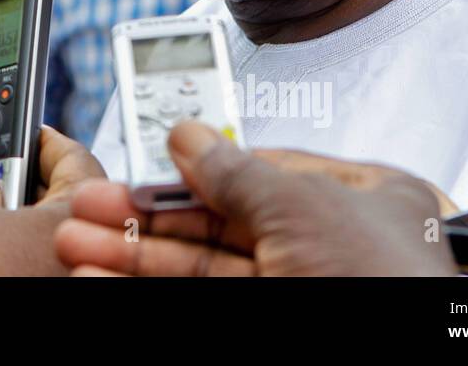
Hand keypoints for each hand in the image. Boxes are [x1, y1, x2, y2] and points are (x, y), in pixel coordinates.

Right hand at [0, 127, 104, 275]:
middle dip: (6, 188)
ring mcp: (63, 287)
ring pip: (30, 243)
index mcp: (77, 220)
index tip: (25, 129)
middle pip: (52, 204)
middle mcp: (83, 261)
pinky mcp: (39, 302)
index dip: (42, 139)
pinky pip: (22, 272)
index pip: (74, 159)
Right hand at [54, 122, 455, 276]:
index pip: (259, 172)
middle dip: (147, 215)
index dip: (194, 170)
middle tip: (94, 208)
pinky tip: (109, 280)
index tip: (145, 168)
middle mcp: (329, 248)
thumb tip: (191, 137)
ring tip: (81, 246)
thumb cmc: (385, 289)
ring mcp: (297, 291)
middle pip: (218, 221)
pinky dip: (150, 289)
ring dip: (135, 255)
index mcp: (361, 201)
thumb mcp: (304, 210)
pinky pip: (200, 303)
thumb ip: (238, 172)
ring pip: (200, 268)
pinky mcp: (268, 331)